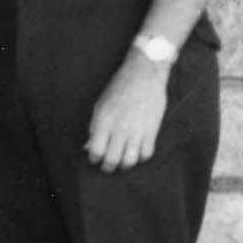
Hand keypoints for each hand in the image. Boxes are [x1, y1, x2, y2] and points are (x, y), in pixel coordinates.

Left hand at [86, 51, 169, 171]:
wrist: (144, 75)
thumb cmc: (119, 88)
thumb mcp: (100, 105)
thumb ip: (94, 127)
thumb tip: (89, 146)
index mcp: (103, 121)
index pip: (96, 151)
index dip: (94, 158)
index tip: (95, 158)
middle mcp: (119, 129)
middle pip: (112, 160)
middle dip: (108, 167)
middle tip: (107, 166)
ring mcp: (137, 132)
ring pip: (130, 161)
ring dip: (124, 165)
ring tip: (122, 162)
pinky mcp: (152, 131)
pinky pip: (146, 154)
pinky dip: (141, 157)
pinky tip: (137, 153)